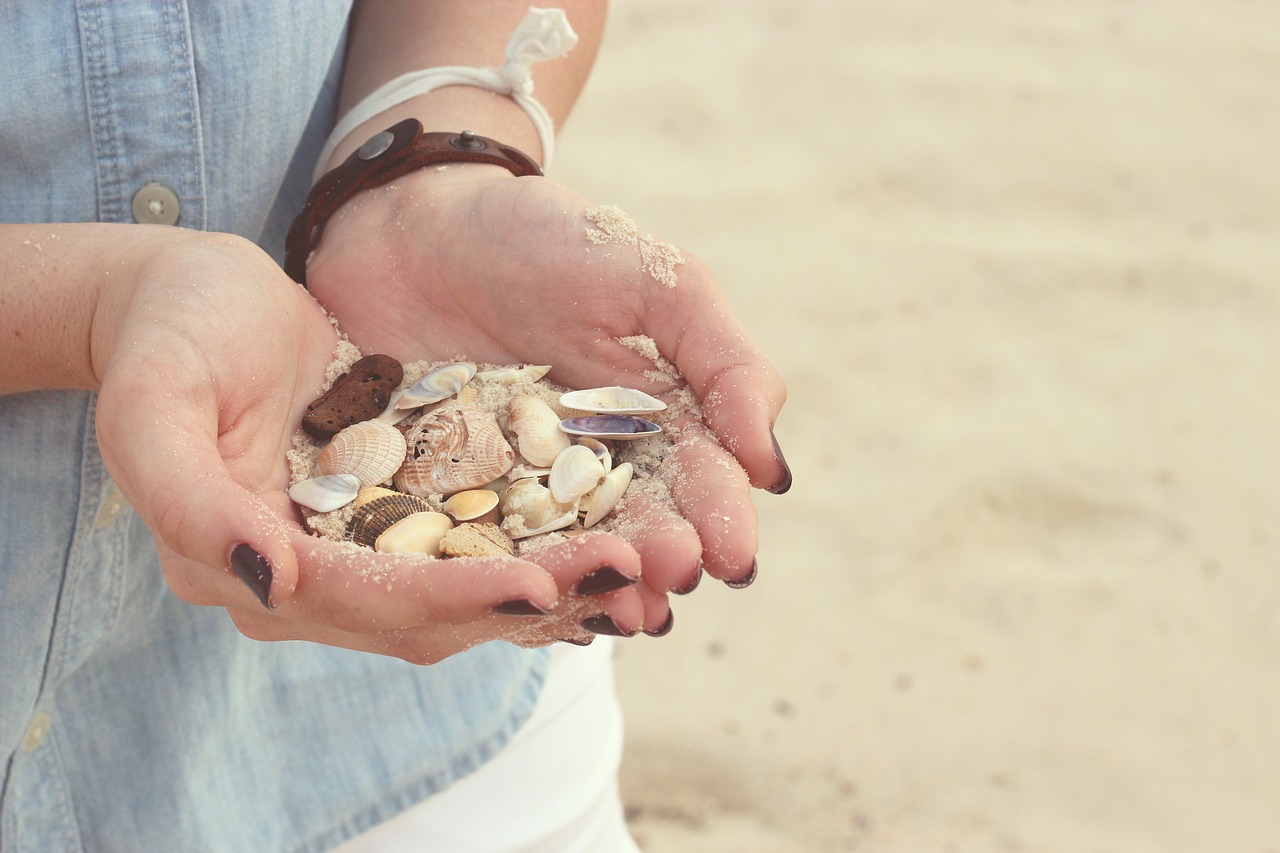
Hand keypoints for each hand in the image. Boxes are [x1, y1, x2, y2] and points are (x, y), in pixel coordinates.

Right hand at [92, 230, 640, 661]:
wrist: (190, 299)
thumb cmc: (169, 334)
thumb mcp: (154, 402)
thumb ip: (189, 500)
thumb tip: (271, 579)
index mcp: (246, 565)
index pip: (364, 599)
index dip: (453, 596)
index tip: (537, 586)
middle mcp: (305, 580)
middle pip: (431, 610)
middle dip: (529, 597)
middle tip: (625, 572)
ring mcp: (354, 551)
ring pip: (465, 588)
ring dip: (550, 581)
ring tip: (634, 560)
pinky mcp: (391, 516)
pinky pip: (473, 544)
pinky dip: (535, 548)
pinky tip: (603, 533)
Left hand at [305, 165, 790, 631]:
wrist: (410, 216)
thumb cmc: (540, 238)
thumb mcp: (651, 277)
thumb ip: (722, 360)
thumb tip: (770, 467)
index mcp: (649, 422)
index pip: (695, 479)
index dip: (717, 518)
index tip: (730, 555)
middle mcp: (586, 469)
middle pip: (631, 525)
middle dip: (657, 557)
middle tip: (673, 582)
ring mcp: (510, 489)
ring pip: (559, 552)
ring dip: (592, 586)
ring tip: (617, 616)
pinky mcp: (433, 500)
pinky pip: (469, 550)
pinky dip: (497, 580)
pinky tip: (519, 607)